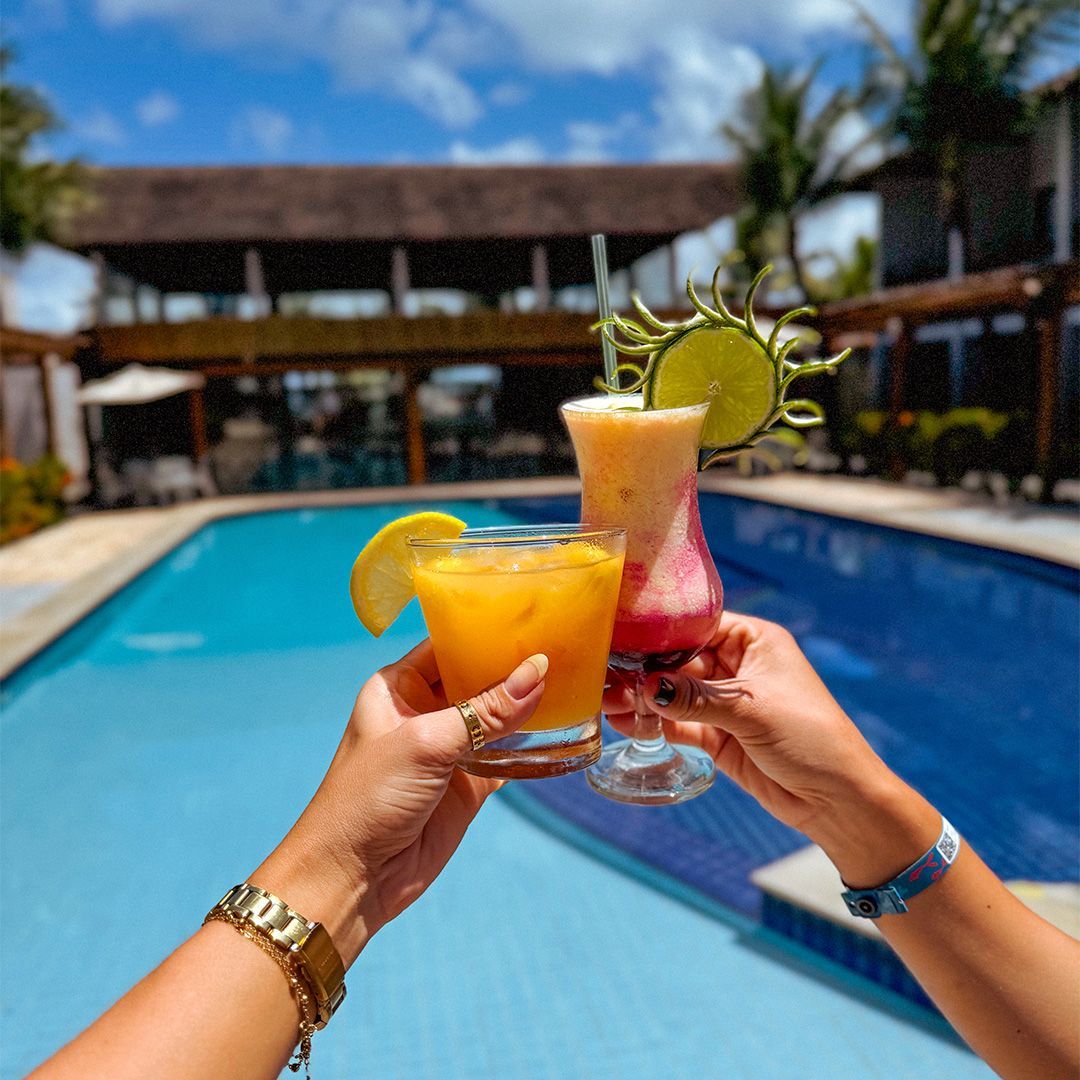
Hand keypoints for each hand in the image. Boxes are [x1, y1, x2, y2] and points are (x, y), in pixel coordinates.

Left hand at [254, 641, 546, 964]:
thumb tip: (538, 671)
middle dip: (515, 664)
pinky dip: (533, 744)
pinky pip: (509, 754)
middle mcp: (426, 710)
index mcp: (400, 687)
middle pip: (479, 676)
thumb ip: (485, 710)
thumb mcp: (426, 743)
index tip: (530, 614)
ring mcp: (451, 747)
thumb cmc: (368, 797)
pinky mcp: (470, 782)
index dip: (485, 629)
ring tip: (574, 675)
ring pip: (499, 715)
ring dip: (529, 702)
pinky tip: (566, 725)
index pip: (449, 643)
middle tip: (564, 641)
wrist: (353, 877)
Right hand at [602, 613, 938, 886]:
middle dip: (643, 668)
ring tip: (606, 701)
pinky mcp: (717, 736)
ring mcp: (724, 702)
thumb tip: (646, 686)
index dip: (658, 630)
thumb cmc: (811, 738)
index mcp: (754, 640)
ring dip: (643, 697)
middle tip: (604, 673)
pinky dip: (653, 723)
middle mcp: (737, 665)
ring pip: (672, 693)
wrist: (838, 800)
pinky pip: (677, 723)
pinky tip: (625, 721)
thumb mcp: (752, 709)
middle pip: (678, 659)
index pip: (696, 624)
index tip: (620, 634)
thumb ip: (696, 697)